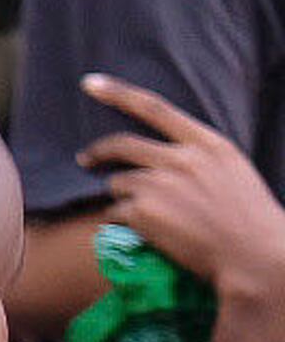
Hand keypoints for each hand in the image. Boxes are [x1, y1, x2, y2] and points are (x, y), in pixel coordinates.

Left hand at [81, 75, 284, 306]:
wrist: (256, 258)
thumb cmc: (250, 221)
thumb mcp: (233, 172)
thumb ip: (198, 157)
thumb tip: (162, 155)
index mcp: (208, 145)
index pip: (154, 108)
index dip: (118, 93)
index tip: (90, 83)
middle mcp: (181, 160)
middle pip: (121, 144)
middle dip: (98, 152)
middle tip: (86, 159)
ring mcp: (159, 184)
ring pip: (117, 183)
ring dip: (123, 197)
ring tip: (148, 217)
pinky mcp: (143, 211)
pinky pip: (116, 212)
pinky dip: (124, 222)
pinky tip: (148, 233)